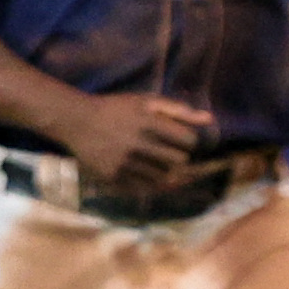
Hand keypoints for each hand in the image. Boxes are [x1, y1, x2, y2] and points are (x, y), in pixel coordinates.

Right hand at [56, 92, 216, 190]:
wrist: (78, 121)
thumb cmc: (117, 109)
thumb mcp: (147, 101)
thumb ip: (179, 110)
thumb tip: (210, 120)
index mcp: (148, 122)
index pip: (188, 141)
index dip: (187, 140)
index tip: (177, 137)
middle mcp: (138, 144)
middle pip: (179, 161)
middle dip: (177, 156)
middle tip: (165, 149)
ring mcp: (125, 163)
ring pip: (163, 177)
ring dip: (163, 169)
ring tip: (151, 158)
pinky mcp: (113, 177)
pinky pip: (144, 187)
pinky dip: (148, 181)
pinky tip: (141, 169)